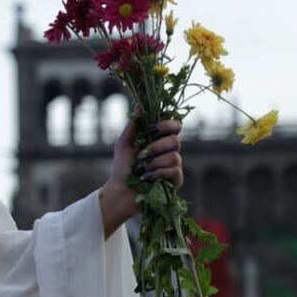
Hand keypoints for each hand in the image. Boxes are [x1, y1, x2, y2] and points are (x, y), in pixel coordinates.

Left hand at [99, 118, 182, 236]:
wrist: (120, 191)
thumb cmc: (122, 167)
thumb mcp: (124, 143)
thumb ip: (133, 125)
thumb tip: (140, 105)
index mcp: (160, 140)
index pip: (176, 125)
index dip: (168, 124)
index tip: (153, 128)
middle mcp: (171, 151)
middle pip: (175, 140)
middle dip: (155, 146)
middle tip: (141, 154)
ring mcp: (175, 166)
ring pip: (174, 155)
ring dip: (153, 162)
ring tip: (142, 169)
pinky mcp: (176, 181)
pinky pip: (174, 170)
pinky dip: (158, 173)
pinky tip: (147, 178)